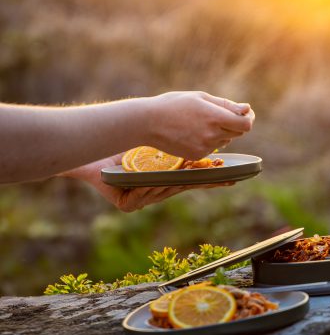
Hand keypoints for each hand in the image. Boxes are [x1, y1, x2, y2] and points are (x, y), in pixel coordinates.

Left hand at [62, 153, 233, 212]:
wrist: (92, 151)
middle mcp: (157, 191)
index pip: (193, 179)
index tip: (232, 177)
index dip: (212, 179)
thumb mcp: (155, 145)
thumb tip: (207, 129)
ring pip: (163, 191)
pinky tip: (147, 181)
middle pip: (184, 188)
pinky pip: (141, 197)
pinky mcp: (127, 205)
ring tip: (179, 171)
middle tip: (225, 180)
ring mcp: (142, 200)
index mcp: (165, 178)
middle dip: (203, 182)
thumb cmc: (122, 147)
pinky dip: (145, 187)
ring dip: (169, 181)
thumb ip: (177, 143)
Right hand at [143, 91, 254, 159]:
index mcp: (215, 117)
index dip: (248, 119)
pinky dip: (209, 141)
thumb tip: (248, 109)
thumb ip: (227, 105)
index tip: (245, 114)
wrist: (148, 122)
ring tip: (201, 122)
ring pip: (226, 141)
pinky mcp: (197, 155)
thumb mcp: (201, 98)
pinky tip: (193, 132)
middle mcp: (212, 134)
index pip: (246, 125)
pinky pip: (213, 149)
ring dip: (221, 132)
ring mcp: (205, 147)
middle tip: (220, 115)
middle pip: (239, 133)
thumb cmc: (174, 104)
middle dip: (235, 124)